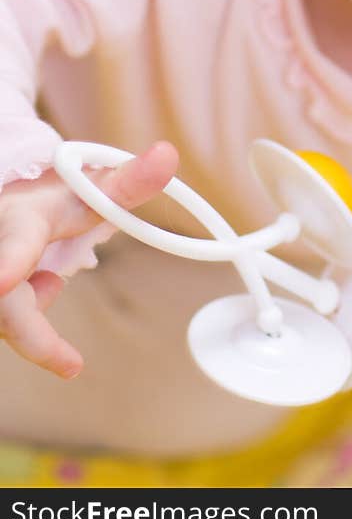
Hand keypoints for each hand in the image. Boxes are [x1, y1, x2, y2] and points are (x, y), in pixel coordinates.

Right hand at [0, 141, 177, 378]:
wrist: (9, 210)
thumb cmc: (49, 202)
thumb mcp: (85, 191)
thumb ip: (126, 182)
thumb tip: (168, 154)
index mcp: (19, 219)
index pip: (16, 241)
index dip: (9, 262)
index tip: (4, 279)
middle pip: (6, 303)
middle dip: (34, 335)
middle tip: (70, 364)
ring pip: (7, 318)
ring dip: (36, 331)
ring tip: (54, 303)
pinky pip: (9, 324)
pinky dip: (31, 326)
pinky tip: (39, 290)